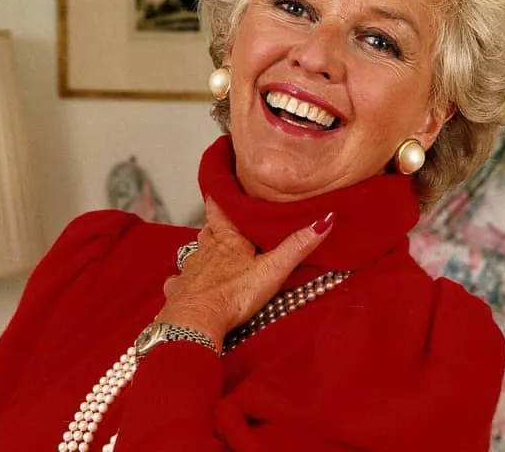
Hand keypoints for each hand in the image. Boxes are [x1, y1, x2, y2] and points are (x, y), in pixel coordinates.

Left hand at [155, 198, 334, 350]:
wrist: (196, 321)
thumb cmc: (232, 295)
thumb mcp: (272, 269)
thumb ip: (297, 246)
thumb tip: (324, 219)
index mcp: (227, 239)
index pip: (220, 207)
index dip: (221, 195)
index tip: (223, 183)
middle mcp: (205, 249)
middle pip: (209, 229)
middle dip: (216, 224)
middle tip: (225, 219)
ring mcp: (190, 270)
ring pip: (196, 252)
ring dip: (203, 250)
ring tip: (213, 250)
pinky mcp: (180, 291)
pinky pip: (180, 281)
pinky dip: (184, 280)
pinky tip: (186, 283)